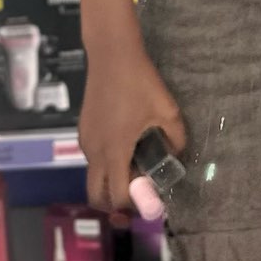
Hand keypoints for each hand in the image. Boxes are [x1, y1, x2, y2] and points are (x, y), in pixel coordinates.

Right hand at [79, 38, 186, 221]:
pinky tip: (125, 150)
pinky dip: (106, 165)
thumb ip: (176, 138)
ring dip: (111, 182)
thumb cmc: (140, 82)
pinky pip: (92, 159)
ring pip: (94, 176)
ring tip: (136, 170)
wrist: (111, 55)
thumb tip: (177, 154)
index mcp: (115, 151)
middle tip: (137, 200)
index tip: (152, 201)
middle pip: (96, 195)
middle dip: (115, 205)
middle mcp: (95, 151)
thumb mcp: (167, 111)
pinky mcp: (83, 130)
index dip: (136, 204)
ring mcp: (85, 141)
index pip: (119, 195)